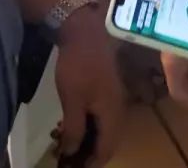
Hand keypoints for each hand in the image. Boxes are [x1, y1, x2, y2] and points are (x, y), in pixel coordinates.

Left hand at [52, 9, 125, 167]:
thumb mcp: (72, 100)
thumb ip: (74, 128)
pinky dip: (89, 125)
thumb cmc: (79, 66)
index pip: (108, 147)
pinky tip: (74, 125)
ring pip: (105, 127)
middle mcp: (118, 107)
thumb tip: (71, 151)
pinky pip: (101, 115)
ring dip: (90, 139)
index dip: (93, 162)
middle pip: (109, 139)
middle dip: (91, 153)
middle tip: (71, 160)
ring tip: (69, 146)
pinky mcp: (107, 88)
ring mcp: (113, 96)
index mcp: (112, 112)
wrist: (85, 32)